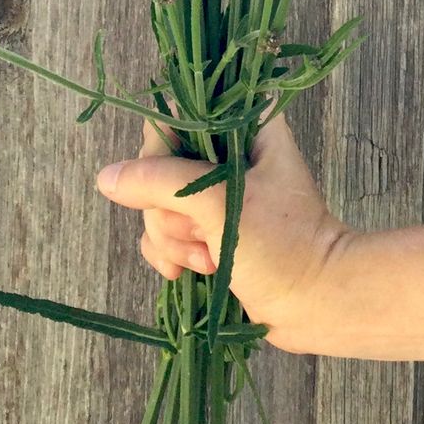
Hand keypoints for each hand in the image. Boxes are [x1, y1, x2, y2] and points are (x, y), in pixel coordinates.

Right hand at [94, 106, 350, 353]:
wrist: (318, 306)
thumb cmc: (283, 245)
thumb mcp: (220, 202)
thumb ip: (160, 182)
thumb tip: (106, 178)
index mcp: (244, 128)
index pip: (175, 118)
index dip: (163, 153)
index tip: (179, 185)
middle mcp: (227, 157)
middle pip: (158, 168)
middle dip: (171, 211)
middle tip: (205, 231)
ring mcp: (216, 198)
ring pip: (157, 206)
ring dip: (175, 239)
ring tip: (212, 257)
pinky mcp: (209, 232)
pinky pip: (163, 235)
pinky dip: (172, 255)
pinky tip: (194, 271)